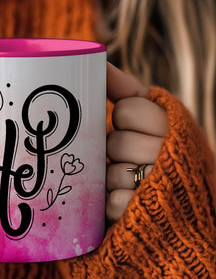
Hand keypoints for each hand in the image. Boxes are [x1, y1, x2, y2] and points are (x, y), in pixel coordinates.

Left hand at [106, 63, 167, 222]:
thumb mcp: (151, 117)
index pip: (128, 110)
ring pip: (113, 173)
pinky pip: (113, 202)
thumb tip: (99, 61)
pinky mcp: (145, 216)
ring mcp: (160, 187)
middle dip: (116, 151)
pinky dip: (112, 204)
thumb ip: (126, 90)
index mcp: (173, 126)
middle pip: (116, 142)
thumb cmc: (157, 152)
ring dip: (112, 179)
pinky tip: (126, 203)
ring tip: (129, 181)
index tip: (127, 125)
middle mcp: (171, 154)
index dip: (123, 119)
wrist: (178, 205)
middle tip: (128, 158)